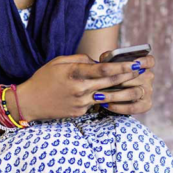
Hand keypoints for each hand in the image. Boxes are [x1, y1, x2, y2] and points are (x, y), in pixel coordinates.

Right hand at [17, 54, 143, 120]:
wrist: (29, 102)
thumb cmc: (44, 78)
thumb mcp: (59, 61)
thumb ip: (81, 59)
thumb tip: (98, 61)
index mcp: (75, 73)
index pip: (104, 69)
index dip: (122, 67)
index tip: (135, 63)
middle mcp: (80, 89)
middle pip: (110, 82)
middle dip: (129, 76)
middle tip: (143, 69)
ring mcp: (81, 103)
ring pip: (107, 95)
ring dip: (123, 90)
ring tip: (136, 83)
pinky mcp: (80, 113)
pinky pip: (96, 104)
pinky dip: (104, 98)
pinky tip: (113, 93)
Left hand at [97, 53, 155, 114]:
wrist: (112, 89)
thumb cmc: (112, 73)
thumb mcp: (110, 63)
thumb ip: (109, 58)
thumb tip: (105, 58)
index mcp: (143, 64)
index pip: (149, 61)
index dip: (143, 62)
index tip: (135, 63)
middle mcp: (148, 77)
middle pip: (136, 78)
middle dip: (117, 80)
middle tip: (101, 82)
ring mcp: (148, 91)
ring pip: (132, 93)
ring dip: (114, 95)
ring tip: (99, 96)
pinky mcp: (146, 104)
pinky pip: (132, 107)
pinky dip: (118, 107)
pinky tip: (106, 105)